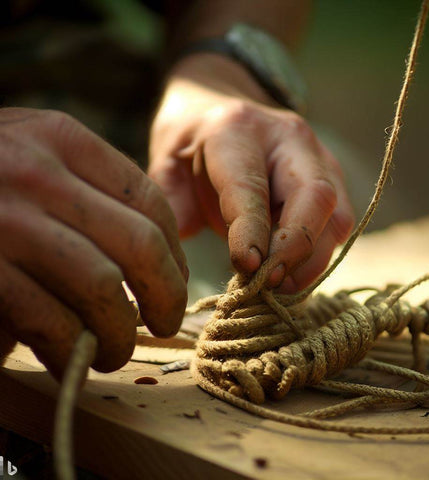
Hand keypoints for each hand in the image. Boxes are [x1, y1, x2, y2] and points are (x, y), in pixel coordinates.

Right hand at [0, 108, 187, 379]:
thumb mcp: (33, 162)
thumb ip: (87, 190)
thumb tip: (161, 248)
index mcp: (62, 139)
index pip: (150, 201)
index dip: (174, 253)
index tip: (177, 283)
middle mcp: (36, 170)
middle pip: (141, 244)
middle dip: (167, 294)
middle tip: (166, 322)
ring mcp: (4, 218)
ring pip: (103, 288)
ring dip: (121, 332)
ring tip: (117, 349)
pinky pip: (51, 320)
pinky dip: (72, 349)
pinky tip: (73, 357)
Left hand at [149, 54, 353, 292]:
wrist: (222, 111)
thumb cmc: (192, 141)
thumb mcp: (166, 162)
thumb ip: (172, 201)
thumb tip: (185, 244)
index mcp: (237, 129)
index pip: (251, 186)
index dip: (252, 231)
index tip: (248, 267)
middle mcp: (289, 138)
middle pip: (315, 196)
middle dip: (296, 248)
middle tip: (269, 282)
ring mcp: (317, 156)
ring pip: (335, 215)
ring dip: (312, 259)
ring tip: (280, 285)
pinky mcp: (330, 177)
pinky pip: (338, 223)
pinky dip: (319, 255)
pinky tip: (292, 272)